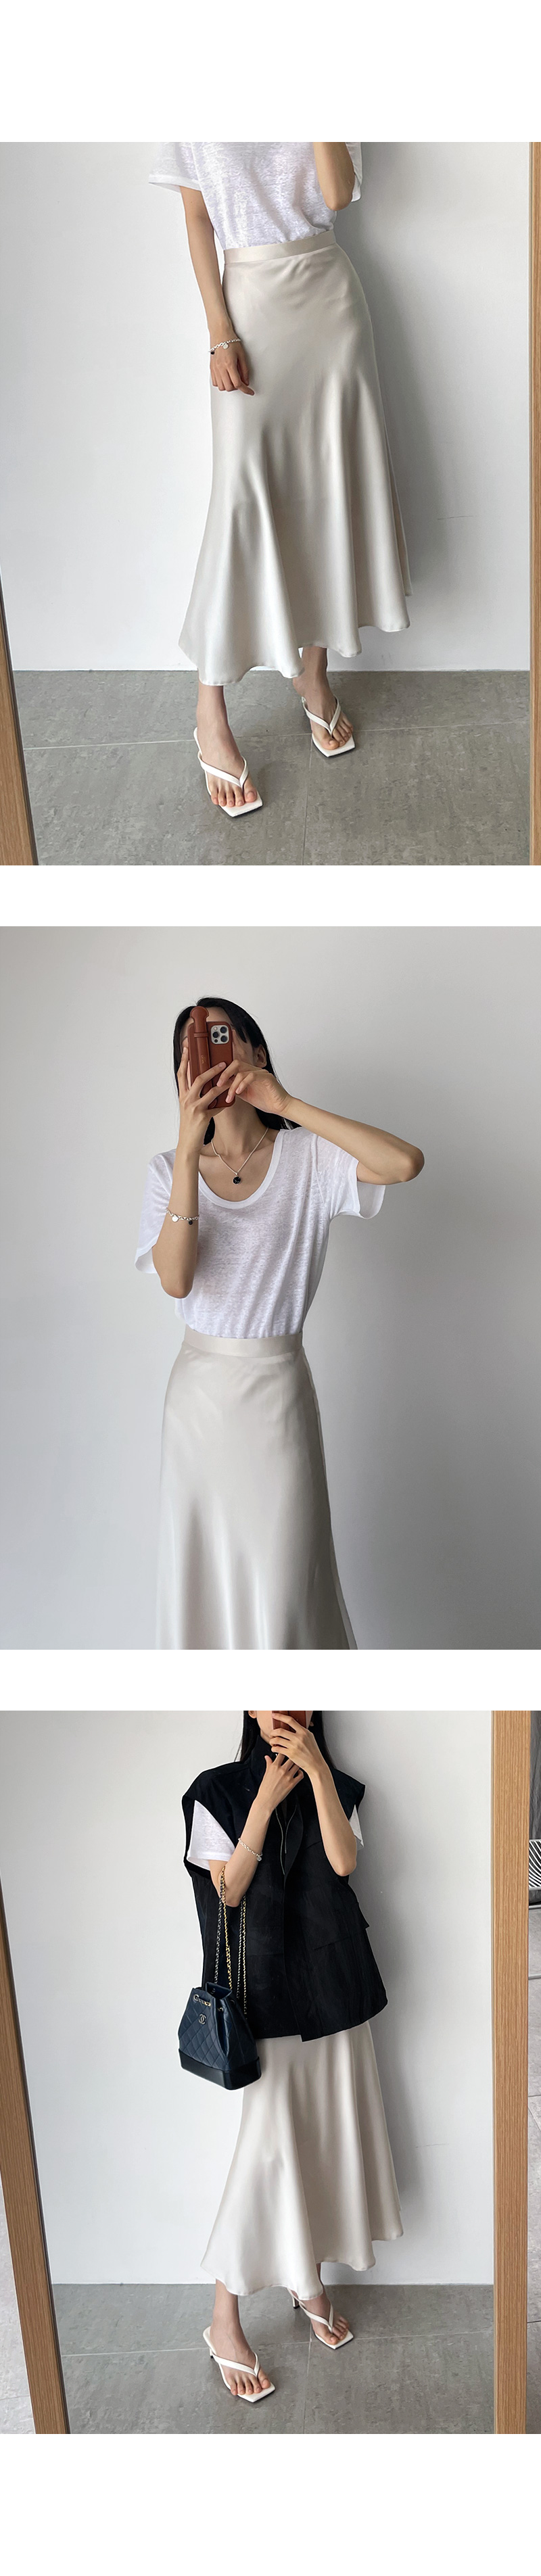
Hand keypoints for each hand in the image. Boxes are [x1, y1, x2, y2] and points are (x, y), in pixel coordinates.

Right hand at [177, 1035, 229, 1154]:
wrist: (188, 1143)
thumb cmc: (190, 1125)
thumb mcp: (190, 1108)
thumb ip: (196, 1096)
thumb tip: (208, 1085)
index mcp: (182, 1096)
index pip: (182, 1074)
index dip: (185, 1060)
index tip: (188, 1047)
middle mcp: (186, 1099)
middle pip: (197, 1078)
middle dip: (210, 1069)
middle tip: (222, 1063)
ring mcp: (193, 1107)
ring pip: (209, 1089)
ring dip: (222, 1082)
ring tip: (231, 1078)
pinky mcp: (202, 1116)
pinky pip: (217, 1105)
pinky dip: (225, 1101)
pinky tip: (232, 1100)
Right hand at [210, 337, 253, 394]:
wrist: (220, 333)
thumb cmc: (231, 341)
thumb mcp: (242, 355)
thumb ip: (244, 370)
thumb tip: (246, 381)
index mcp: (229, 364)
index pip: (238, 383)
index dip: (245, 389)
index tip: (250, 391)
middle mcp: (221, 368)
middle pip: (229, 387)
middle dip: (236, 387)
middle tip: (240, 381)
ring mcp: (215, 369)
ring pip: (221, 387)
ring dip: (228, 386)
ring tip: (232, 379)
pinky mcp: (211, 368)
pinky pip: (215, 382)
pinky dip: (221, 383)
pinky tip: (225, 378)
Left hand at [213, 1060, 290, 1117]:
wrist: (281, 1107)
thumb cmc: (266, 1101)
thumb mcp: (246, 1096)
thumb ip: (236, 1089)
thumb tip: (222, 1088)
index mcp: (249, 1073)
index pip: (234, 1067)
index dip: (223, 1072)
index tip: (216, 1083)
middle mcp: (255, 1070)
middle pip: (236, 1063)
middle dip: (225, 1073)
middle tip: (219, 1084)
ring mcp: (261, 1073)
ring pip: (241, 1072)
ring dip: (233, 1084)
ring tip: (229, 1096)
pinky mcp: (267, 1078)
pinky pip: (251, 1076)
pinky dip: (243, 1084)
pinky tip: (239, 1092)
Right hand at [259, 1752, 303, 1815]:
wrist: (267, 1799)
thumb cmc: (265, 1788)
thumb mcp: (266, 1773)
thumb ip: (268, 1763)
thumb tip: (267, 1757)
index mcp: (274, 1766)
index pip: (282, 1753)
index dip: (285, 1750)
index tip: (286, 1749)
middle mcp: (281, 1770)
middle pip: (291, 1757)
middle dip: (293, 1756)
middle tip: (294, 1756)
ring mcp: (288, 1777)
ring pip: (297, 1765)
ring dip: (297, 1764)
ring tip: (297, 1764)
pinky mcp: (292, 1784)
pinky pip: (301, 1775)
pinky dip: (301, 1772)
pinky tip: (298, 1772)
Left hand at [269, 1717, 323, 1782]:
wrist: (315, 1764)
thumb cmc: (313, 1751)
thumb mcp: (310, 1737)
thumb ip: (302, 1731)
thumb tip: (293, 1725)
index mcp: (304, 1732)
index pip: (290, 1720)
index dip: (280, 1716)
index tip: (274, 1715)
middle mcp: (299, 1737)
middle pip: (280, 1731)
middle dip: (272, 1732)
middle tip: (271, 1734)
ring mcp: (294, 1746)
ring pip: (277, 1739)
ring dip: (272, 1740)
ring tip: (272, 1742)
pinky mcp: (291, 1754)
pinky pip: (278, 1749)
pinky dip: (273, 1748)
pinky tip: (274, 1748)